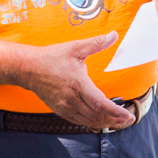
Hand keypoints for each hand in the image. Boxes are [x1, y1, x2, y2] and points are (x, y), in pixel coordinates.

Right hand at [18, 33, 133, 128]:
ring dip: (105, 123)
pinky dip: (92, 123)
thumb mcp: (75, 47)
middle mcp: (71, 99)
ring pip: (89, 121)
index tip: (127, 115)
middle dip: (115, 120)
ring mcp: (65, 107)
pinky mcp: (60, 110)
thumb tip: (113, 34)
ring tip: (119, 122)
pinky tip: (102, 120)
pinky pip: (79, 121)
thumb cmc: (52, 57)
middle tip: (129, 119)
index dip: (115, 112)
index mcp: (77, 84)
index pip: (99, 103)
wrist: (28, 69)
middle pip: (97, 115)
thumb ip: (96, 43)